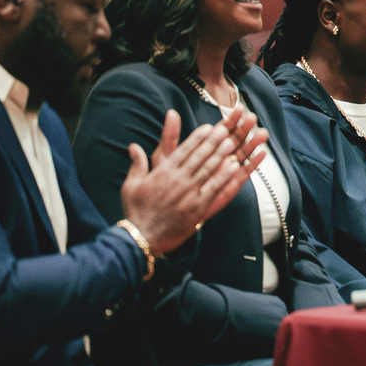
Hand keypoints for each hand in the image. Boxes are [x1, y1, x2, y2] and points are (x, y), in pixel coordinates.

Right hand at [119, 108, 268, 254]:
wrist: (141, 238)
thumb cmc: (136, 211)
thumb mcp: (131, 185)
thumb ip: (137, 164)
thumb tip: (133, 146)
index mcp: (163, 172)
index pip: (184, 150)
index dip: (198, 137)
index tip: (208, 127)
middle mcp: (177, 180)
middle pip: (199, 156)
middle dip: (213, 141)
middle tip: (225, 129)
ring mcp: (189, 194)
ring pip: (208, 169)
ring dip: (221, 154)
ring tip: (232, 142)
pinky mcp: (197, 208)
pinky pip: (214, 189)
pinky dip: (224, 177)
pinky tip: (234, 167)